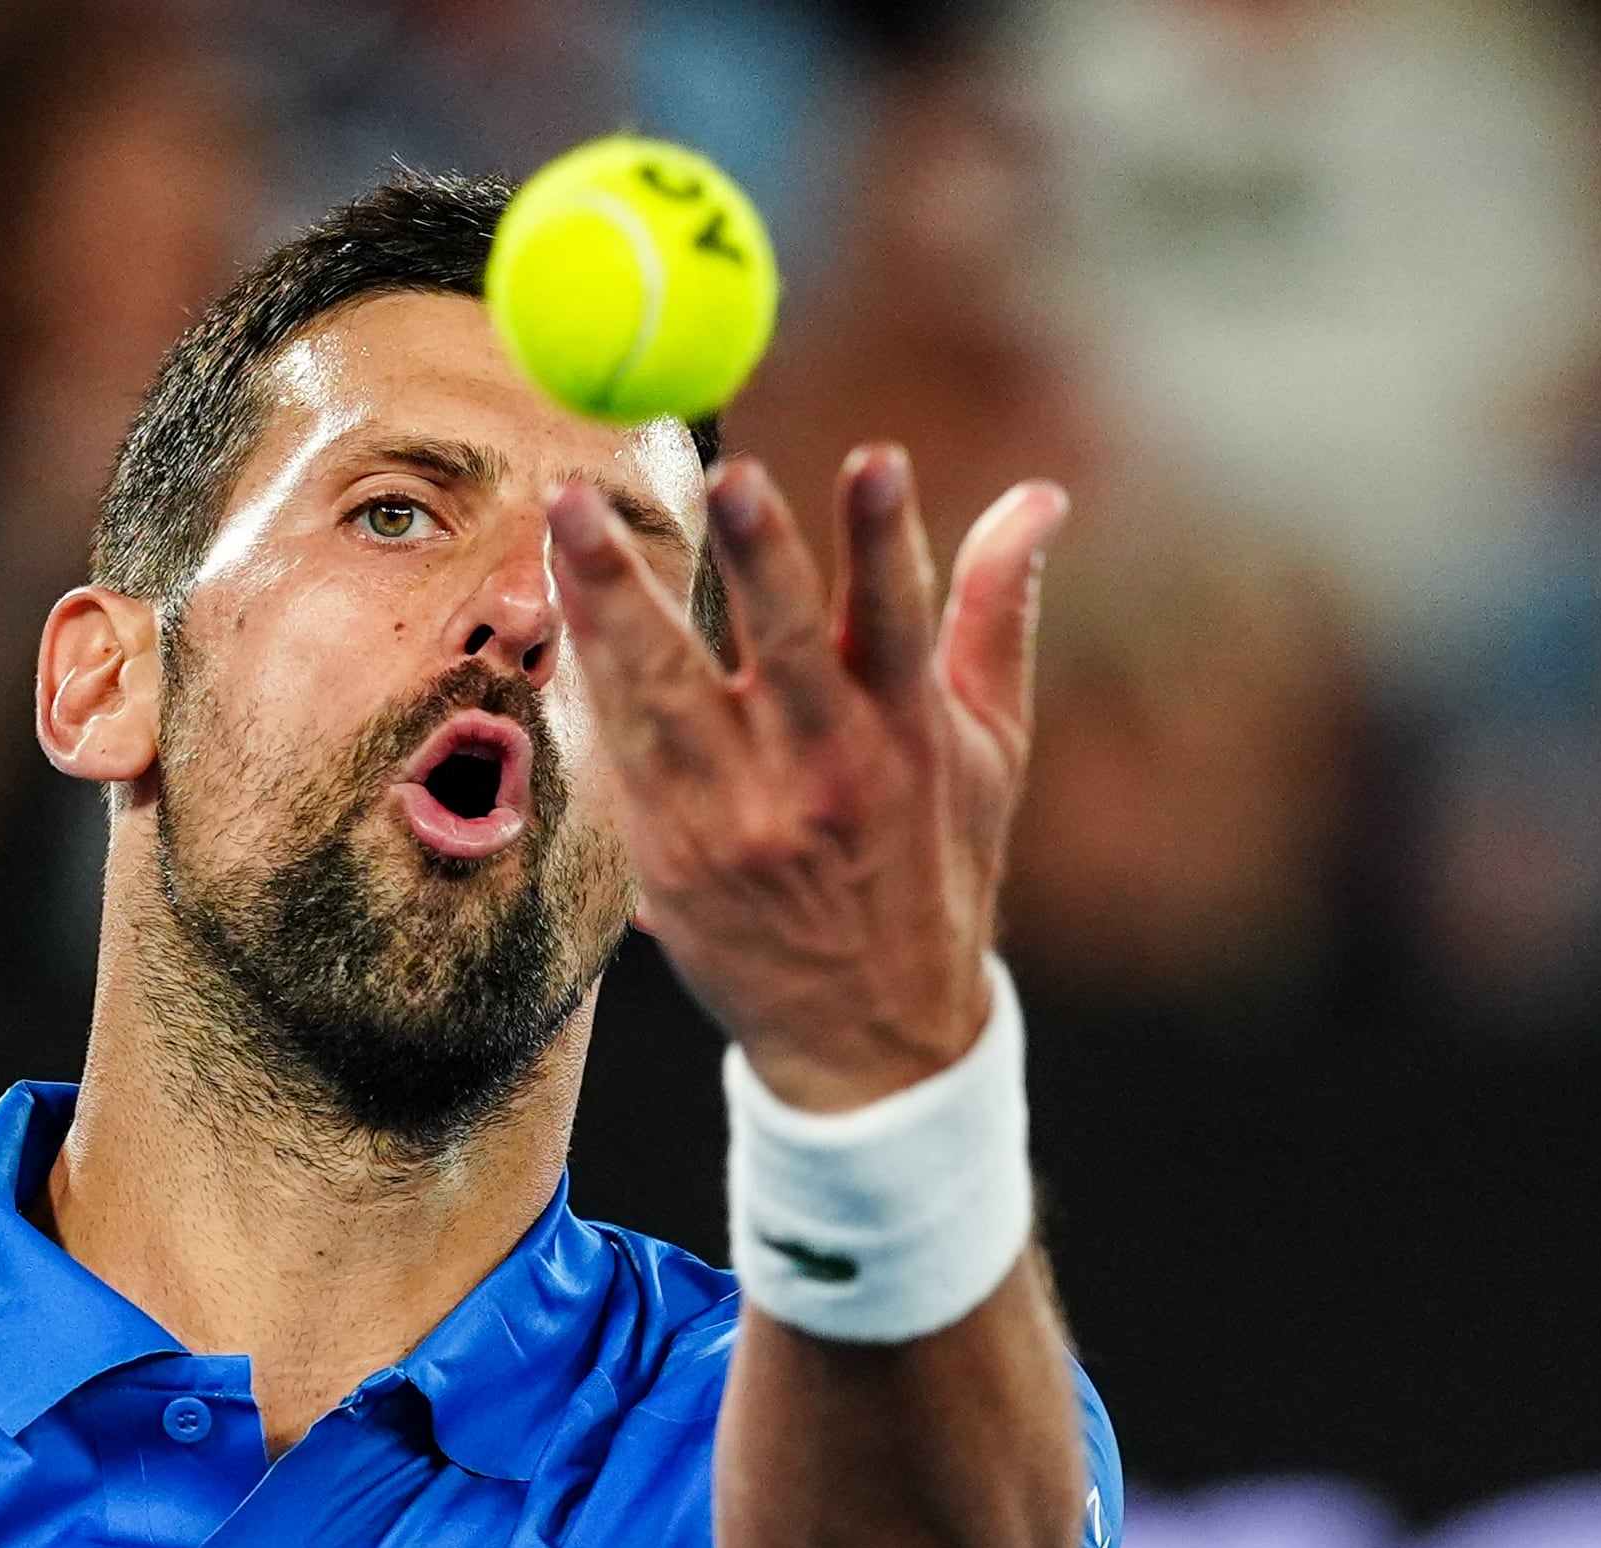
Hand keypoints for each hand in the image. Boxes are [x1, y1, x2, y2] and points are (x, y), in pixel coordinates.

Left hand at [547, 448, 1065, 1112]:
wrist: (866, 1034)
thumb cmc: (931, 868)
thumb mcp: (989, 749)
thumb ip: (993, 613)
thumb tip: (1040, 497)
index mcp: (908, 741)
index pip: (899, 623)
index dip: (886, 541)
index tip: (878, 459)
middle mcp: (825, 778)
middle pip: (782, 650)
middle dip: (756, 558)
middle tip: (726, 472)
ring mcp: (739, 820)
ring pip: (668, 691)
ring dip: (616, 596)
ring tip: (574, 511)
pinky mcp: (668, 856)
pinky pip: (621, 746)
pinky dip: (587, 668)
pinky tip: (560, 595)